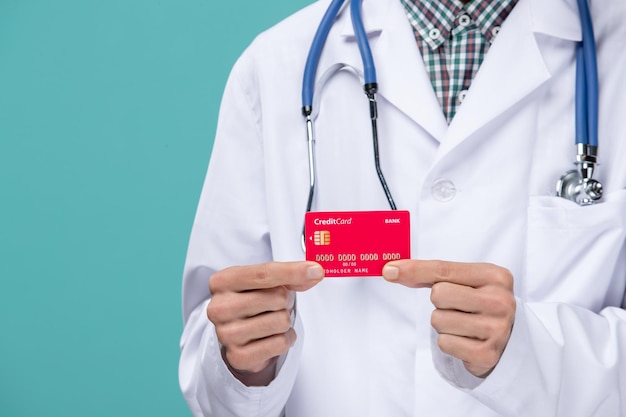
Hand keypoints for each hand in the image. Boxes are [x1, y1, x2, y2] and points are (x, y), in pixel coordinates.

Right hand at [207, 261, 323, 385]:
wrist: (237, 333)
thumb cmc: (252, 301)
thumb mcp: (264, 281)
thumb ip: (289, 275)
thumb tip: (314, 272)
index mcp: (223, 281)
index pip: (264, 273)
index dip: (293, 271)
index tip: (315, 270)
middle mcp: (219, 307)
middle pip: (277, 297)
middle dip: (286, 301)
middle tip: (275, 305)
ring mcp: (226, 334)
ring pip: (281, 321)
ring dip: (285, 321)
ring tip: (272, 320)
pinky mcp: (238, 356)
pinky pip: (280, 343)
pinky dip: (285, 339)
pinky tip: (273, 336)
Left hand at [382, 260, 514, 377]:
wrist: (509, 340)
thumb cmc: (479, 303)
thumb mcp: (465, 282)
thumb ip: (429, 274)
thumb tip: (391, 270)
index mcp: (496, 276)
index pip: (444, 270)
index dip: (414, 270)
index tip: (389, 270)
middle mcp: (501, 301)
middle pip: (438, 294)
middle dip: (439, 303)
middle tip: (459, 308)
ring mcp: (497, 329)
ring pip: (438, 320)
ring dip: (443, 324)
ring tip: (463, 325)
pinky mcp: (487, 354)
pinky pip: (444, 343)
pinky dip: (449, 342)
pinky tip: (466, 340)